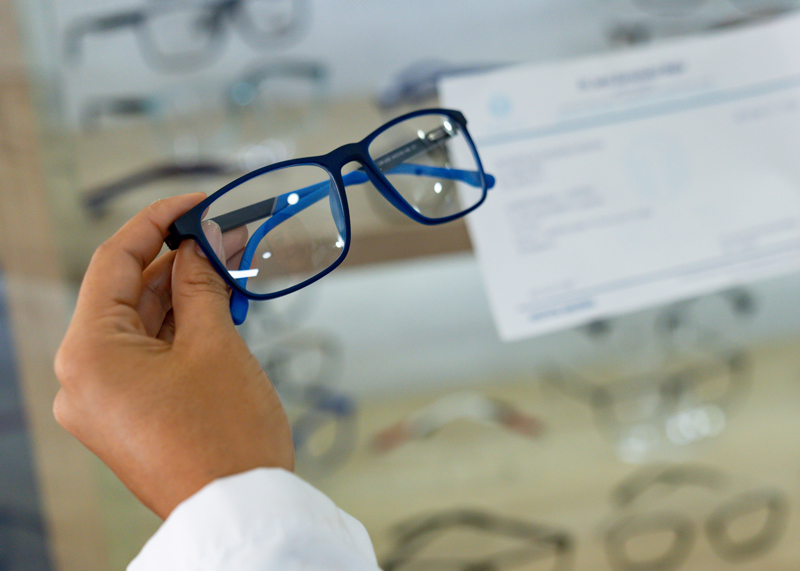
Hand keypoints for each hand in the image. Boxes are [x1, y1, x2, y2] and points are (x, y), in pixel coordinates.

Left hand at [53, 193, 293, 518]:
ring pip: (139, 326)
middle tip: (225, 236)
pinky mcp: (127, 415)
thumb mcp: (215, 344)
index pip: (113, 261)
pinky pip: (147, 356)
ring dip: (183, 296)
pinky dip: (180, 331)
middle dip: (178, 261)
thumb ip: (202, 283)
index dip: (157, 221)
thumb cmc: (226, 434)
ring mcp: (103, 401)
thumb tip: (202, 242)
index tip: (195, 203)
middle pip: (126, 294)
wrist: (240, 511)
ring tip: (229, 269)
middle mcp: (82, 378)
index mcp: (88, 353)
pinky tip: (216, 309)